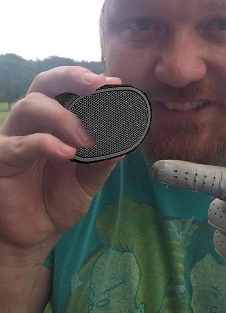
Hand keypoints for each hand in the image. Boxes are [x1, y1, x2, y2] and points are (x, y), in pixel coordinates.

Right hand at [0, 67, 121, 263]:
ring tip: (87, 139)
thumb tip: (126, 142)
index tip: (116, 84)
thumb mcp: (89, 180)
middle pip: (46, 84)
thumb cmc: (59, 199)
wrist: (36, 233)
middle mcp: (35, 123)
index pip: (69, 90)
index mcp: (57, 122)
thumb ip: (104, 160)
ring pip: (30, 106)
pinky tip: (66, 152)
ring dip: (62, 116)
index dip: (90, 82)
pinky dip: (44, 143)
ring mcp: (15, 137)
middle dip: (72, 78)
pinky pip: (17, 144)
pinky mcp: (1, 159)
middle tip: (99, 86)